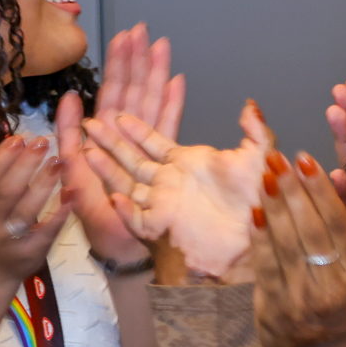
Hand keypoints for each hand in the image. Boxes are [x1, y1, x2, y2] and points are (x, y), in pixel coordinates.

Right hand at [0, 132, 66, 285]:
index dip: (2, 159)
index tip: (19, 138)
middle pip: (7, 193)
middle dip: (26, 166)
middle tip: (44, 142)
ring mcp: (9, 241)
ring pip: (27, 211)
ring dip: (44, 185)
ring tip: (59, 161)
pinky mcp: (29, 255)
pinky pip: (46, 233)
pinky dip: (59, 214)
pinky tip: (70, 193)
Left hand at [57, 24, 183, 262]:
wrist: (118, 246)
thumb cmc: (91, 214)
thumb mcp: (69, 171)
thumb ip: (67, 133)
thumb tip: (71, 96)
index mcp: (101, 137)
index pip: (110, 93)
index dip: (116, 64)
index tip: (122, 37)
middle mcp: (124, 137)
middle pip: (133, 91)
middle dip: (138, 60)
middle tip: (143, 30)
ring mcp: (145, 146)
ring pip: (152, 102)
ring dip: (157, 73)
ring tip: (161, 46)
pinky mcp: (163, 160)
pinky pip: (169, 126)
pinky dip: (174, 104)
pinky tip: (177, 82)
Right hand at [83, 100, 273, 279]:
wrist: (257, 240)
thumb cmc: (258, 202)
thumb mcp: (259, 158)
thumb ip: (255, 130)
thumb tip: (250, 106)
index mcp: (186, 165)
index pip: (153, 143)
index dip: (136, 130)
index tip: (119, 117)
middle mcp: (169, 183)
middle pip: (131, 160)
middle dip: (111, 143)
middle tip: (91, 125)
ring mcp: (162, 206)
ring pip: (125, 184)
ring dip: (106, 169)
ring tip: (86, 151)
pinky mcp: (160, 228)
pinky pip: (135, 218)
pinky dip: (123, 209)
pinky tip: (113, 196)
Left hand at [251, 150, 345, 346]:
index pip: (339, 226)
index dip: (322, 192)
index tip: (307, 161)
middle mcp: (330, 287)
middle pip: (310, 230)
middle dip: (293, 190)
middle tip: (279, 158)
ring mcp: (299, 297)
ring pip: (285, 243)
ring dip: (273, 206)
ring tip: (266, 174)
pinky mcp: (272, 304)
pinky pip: (264, 263)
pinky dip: (259, 235)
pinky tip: (255, 208)